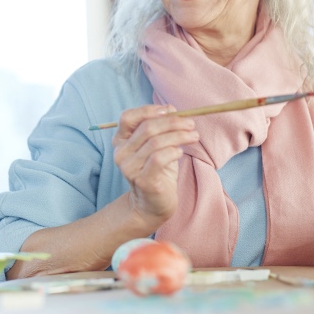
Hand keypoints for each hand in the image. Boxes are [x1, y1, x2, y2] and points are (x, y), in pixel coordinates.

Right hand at [112, 105, 198, 230]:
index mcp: (121, 141)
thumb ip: (160, 128)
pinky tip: (180, 153)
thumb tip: (171, 109)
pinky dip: (173, 151)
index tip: (171, 110)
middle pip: (146, 128)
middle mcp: (121, 153)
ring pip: (155, 142)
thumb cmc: (157, 171)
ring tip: (193, 136)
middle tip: (190, 124)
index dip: (148, 110)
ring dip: (179, 136)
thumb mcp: (157, 146)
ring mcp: (130, 168)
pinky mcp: (143, 180)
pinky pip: (159, 158)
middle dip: (172, 123)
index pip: (128, 117)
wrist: (152, 204)